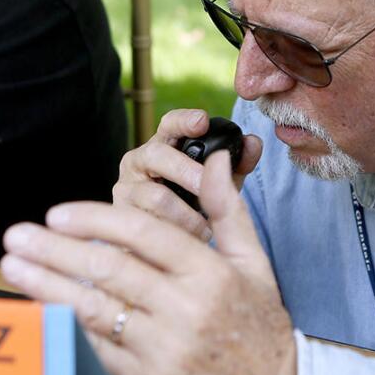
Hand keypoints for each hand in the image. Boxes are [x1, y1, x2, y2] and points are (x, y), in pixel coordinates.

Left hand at [3, 150, 294, 374]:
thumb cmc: (262, 333)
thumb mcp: (255, 266)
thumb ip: (228, 211)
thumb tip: (216, 160)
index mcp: (209, 273)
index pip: (141, 232)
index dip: (94, 219)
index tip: (58, 214)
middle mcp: (184, 308)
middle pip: (107, 268)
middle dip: (54, 249)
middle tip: (17, 235)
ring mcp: (163, 349)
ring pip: (93, 308)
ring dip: (47, 285)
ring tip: (14, 267)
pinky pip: (99, 348)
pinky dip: (72, 324)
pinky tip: (46, 307)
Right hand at [112, 109, 262, 241]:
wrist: (162, 254)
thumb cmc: (191, 210)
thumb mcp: (218, 186)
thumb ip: (238, 165)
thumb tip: (254, 143)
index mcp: (162, 147)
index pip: (169, 125)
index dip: (184, 120)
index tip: (202, 121)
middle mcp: (138, 162)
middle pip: (157, 154)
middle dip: (187, 170)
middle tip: (209, 187)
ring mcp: (125, 189)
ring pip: (155, 195)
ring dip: (186, 214)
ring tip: (207, 230)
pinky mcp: (119, 218)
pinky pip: (147, 224)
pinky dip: (173, 234)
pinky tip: (188, 244)